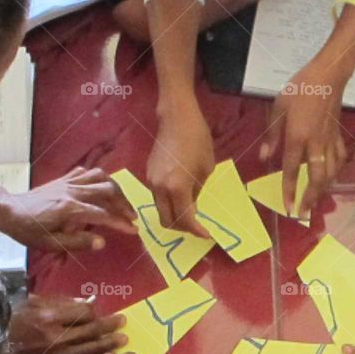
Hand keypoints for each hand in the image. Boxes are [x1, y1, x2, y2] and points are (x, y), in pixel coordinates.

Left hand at [0, 167, 136, 251]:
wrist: (9, 211)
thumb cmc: (29, 230)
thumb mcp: (51, 243)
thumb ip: (78, 242)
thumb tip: (102, 242)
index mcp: (70, 209)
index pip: (104, 215)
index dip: (121, 223)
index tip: (134, 230)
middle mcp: (73, 192)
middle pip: (108, 191)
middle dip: (124, 203)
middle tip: (132, 216)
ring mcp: (68, 183)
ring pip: (100, 177)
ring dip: (115, 188)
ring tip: (121, 200)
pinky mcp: (64, 179)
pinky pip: (86, 172)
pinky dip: (98, 178)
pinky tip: (101, 187)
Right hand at [8, 294, 127, 353]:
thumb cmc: (17, 318)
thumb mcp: (36, 302)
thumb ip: (63, 302)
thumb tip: (88, 304)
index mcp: (50, 318)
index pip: (83, 314)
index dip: (96, 313)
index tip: (106, 312)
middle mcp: (56, 338)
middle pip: (90, 333)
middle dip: (110, 328)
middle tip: (124, 323)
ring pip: (89, 352)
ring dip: (108, 347)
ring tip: (122, 342)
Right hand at [148, 110, 213, 235]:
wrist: (176, 118)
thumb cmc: (197, 140)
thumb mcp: (205, 170)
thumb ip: (196, 193)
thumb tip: (191, 208)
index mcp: (177, 188)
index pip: (185, 219)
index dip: (196, 230)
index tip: (206, 235)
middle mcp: (160, 189)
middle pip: (166, 221)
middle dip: (182, 228)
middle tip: (197, 226)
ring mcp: (151, 182)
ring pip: (160, 211)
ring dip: (174, 217)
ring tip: (190, 212)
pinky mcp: (148, 175)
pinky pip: (158, 198)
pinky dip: (169, 205)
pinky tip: (181, 199)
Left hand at [260, 60, 348, 218]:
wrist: (328, 75)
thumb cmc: (300, 88)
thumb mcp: (278, 108)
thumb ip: (271, 135)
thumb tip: (264, 158)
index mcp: (298, 137)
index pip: (292, 170)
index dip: (289, 191)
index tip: (288, 207)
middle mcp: (315, 144)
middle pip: (317, 179)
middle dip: (311, 198)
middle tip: (304, 213)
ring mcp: (330, 141)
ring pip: (330, 173)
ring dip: (323, 190)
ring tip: (315, 201)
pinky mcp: (338, 136)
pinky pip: (339, 159)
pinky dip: (336, 171)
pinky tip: (331, 176)